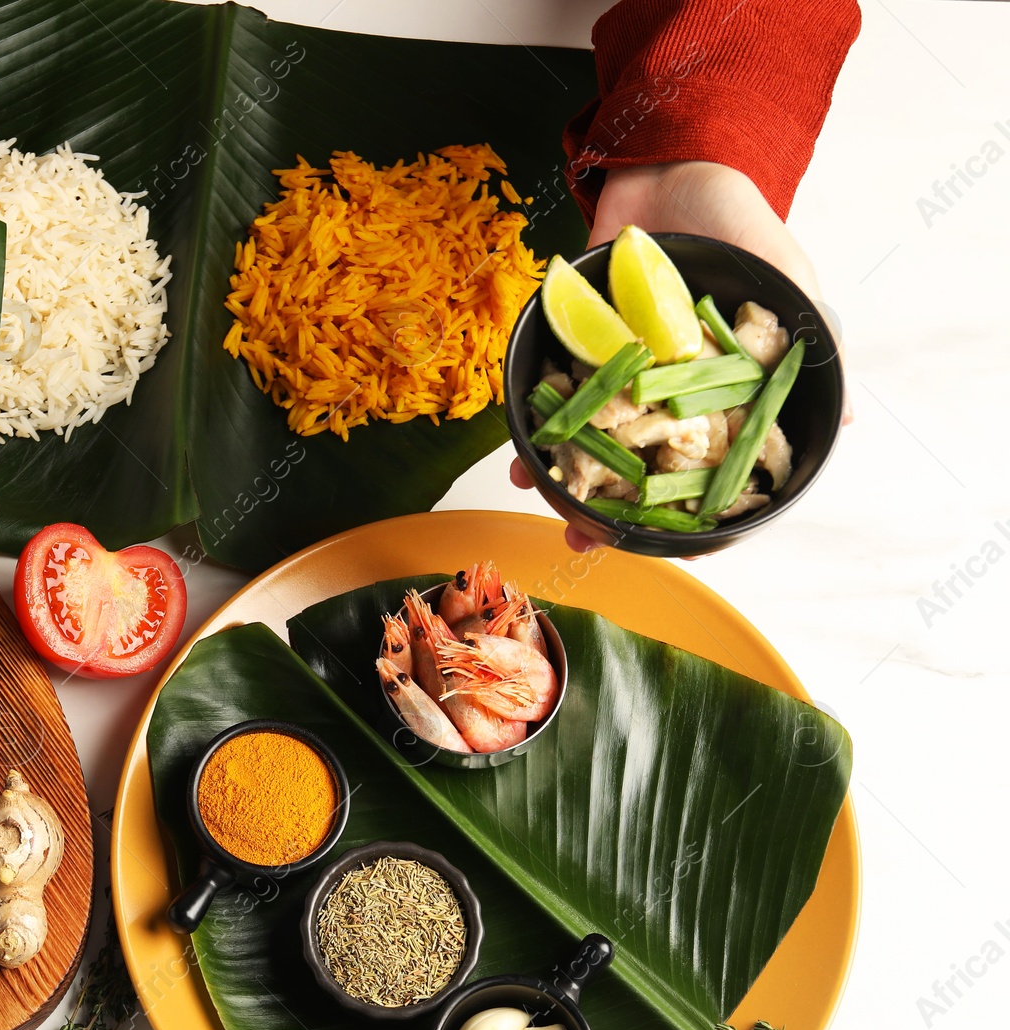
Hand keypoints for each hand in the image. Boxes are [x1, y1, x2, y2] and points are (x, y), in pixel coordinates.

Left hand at [510, 161, 832, 554]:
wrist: (670, 157)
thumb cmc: (737, 219)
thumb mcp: (784, 279)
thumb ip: (809, 346)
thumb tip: (840, 424)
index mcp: (717, 384)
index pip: (702, 463)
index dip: (682, 509)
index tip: (663, 544)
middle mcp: (662, 382)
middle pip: (633, 460)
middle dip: (605, 504)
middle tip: (580, 538)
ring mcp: (614, 361)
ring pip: (584, 431)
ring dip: (558, 466)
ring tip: (536, 490)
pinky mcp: (573, 335)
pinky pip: (549, 385)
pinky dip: (532, 415)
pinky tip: (518, 440)